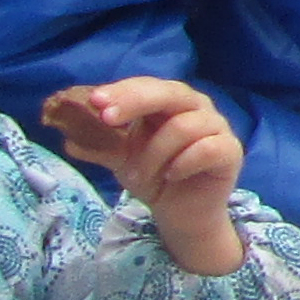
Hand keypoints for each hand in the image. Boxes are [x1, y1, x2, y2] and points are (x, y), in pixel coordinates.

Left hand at [43, 78, 247, 276]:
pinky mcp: (230, 151)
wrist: (182, 213)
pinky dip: (184, 162)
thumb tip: (68, 140)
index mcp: (169, 101)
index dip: (122, 91)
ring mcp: (216, 127)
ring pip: (184, 126)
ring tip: (141, 177)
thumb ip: (100, 146)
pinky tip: (172, 176)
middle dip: (135, 102)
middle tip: (107, 118)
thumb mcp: (121, 160)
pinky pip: (208, 148)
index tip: (95, 102)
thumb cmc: (156, 176)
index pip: (146, 86)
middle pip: (169, 93)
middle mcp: (195, 107)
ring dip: (155, 154)